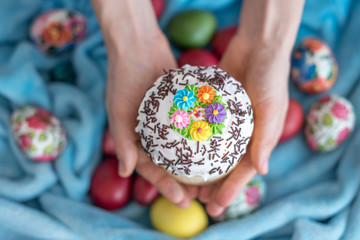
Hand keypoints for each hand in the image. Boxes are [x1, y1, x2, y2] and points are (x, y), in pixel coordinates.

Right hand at [106, 33, 196, 207]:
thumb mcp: (118, 111)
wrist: (138, 45)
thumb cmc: (124, 78)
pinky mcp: (181, 108)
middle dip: (184, 182)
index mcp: (135, 139)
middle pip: (170, 164)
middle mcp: (152, 133)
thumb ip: (122, 141)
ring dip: (196, 166)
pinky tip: (218, 150)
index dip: (166, 187)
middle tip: (202, 197)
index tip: (183, 200)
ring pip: (184, 149)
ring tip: (213, 180)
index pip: (151, 169)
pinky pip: (192, 127)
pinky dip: (201, 139)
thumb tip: (125, 173)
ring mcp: (167, 121)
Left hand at [198, 35, 289, 215]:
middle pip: (224, 166)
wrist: (258, 45)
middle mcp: (242, 134)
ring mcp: (226, 122)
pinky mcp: (212, 108)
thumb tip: (261, 171)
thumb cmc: (270, 76)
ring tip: (183, 183)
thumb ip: (265, 138)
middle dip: (212, 186)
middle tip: (195, 200)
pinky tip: (176, 151)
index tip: (217, 207)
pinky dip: (191, 141)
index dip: (231, 191)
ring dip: (198, 168)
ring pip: (210, 152)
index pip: (243, 172)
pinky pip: (201, 128)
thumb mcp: (271, 108)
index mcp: (259, 139)